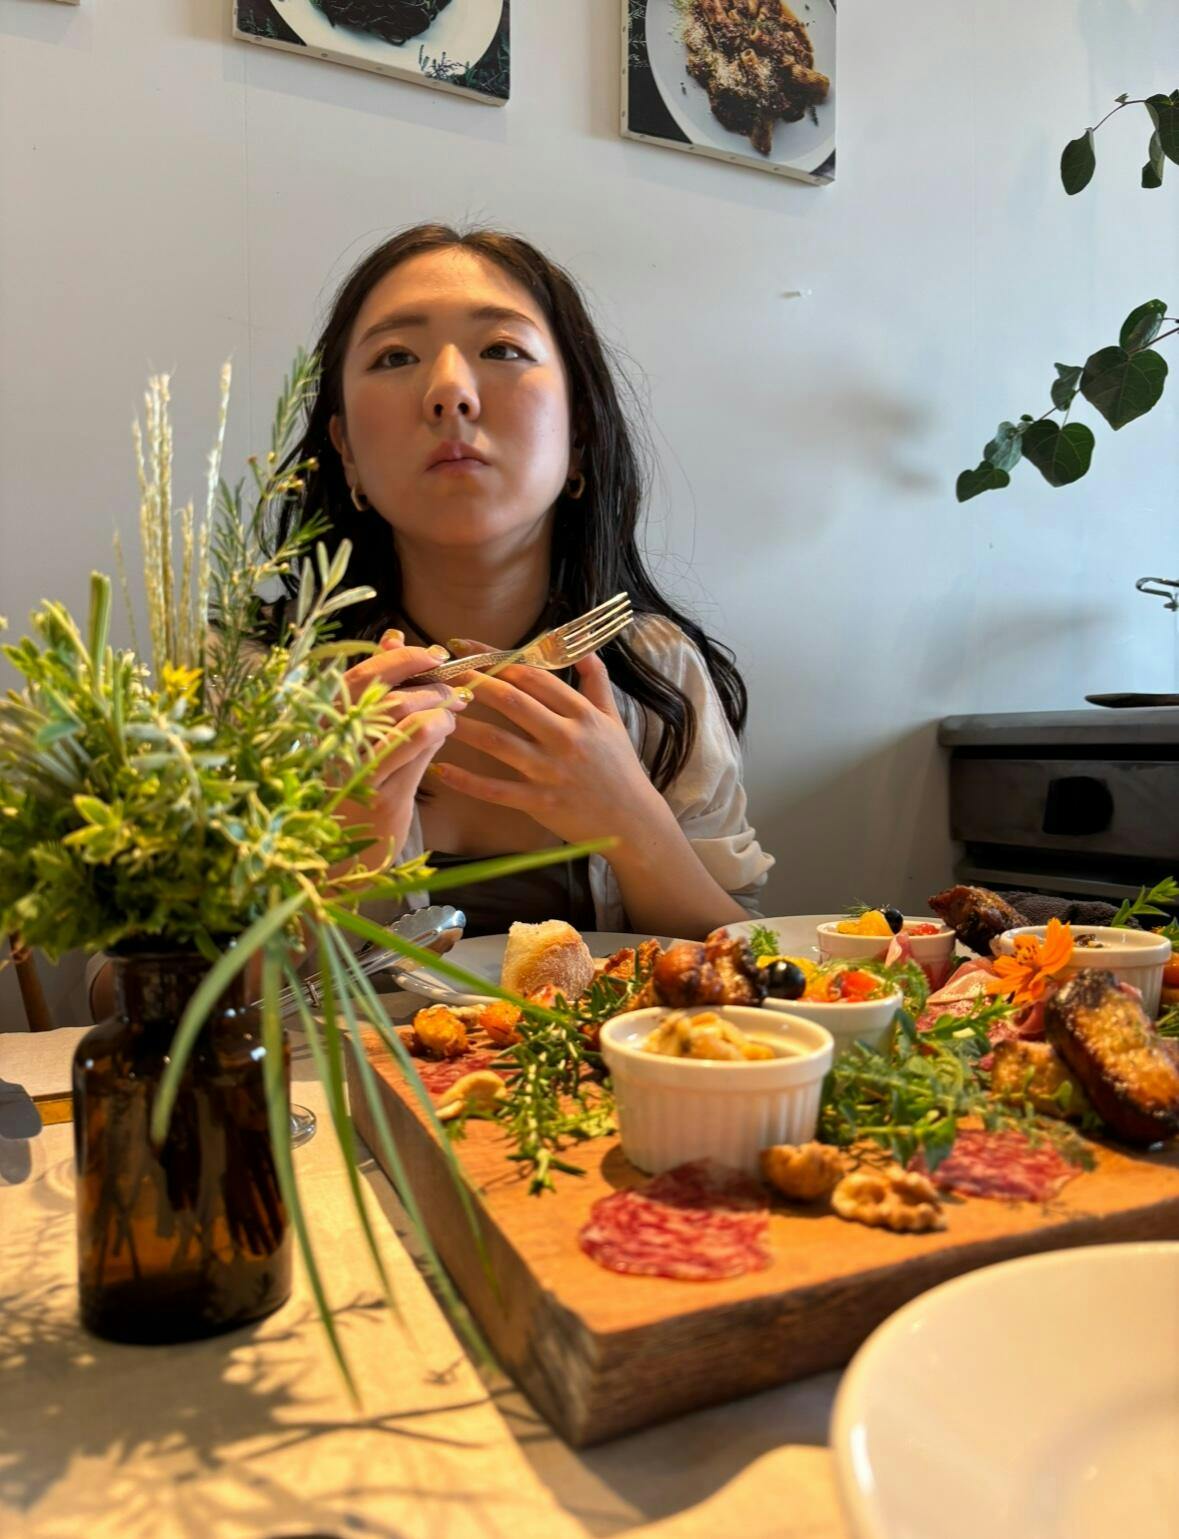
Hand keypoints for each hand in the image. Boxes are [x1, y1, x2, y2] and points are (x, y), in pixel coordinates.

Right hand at [334, 632, 469, 866]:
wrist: (343, 851)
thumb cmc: (357, 785)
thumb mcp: (362, 734)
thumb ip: (379, 689)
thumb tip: (394, 636)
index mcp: (326, 722)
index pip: (363, 674)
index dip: (402, 657)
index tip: (435, 655)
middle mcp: (335, 742)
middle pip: (386, 692)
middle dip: (428, 682)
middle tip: (453, 687)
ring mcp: (356, 768)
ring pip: (404, 715)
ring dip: (438, 704)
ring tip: (455, 706)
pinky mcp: (381, 793)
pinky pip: (415, 746)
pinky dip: (438, 727)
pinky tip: (448, 728)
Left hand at [433, 649, 661, 846]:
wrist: (633, 821)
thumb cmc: (620, 769)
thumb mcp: (614, 721)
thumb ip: (597, 684)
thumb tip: (586, 651)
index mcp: (581, 713)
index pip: (533, 676)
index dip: (496, 657)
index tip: (465, 646)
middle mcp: (565, 737)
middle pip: (512, 701)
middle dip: (473, 682)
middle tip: (441, 671)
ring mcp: (551, 771)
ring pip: (498, 742)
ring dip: (464, 726)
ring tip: (435, 713)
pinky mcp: (540, 803)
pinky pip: (497, 790)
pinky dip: (468, 781)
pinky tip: (441, 770)